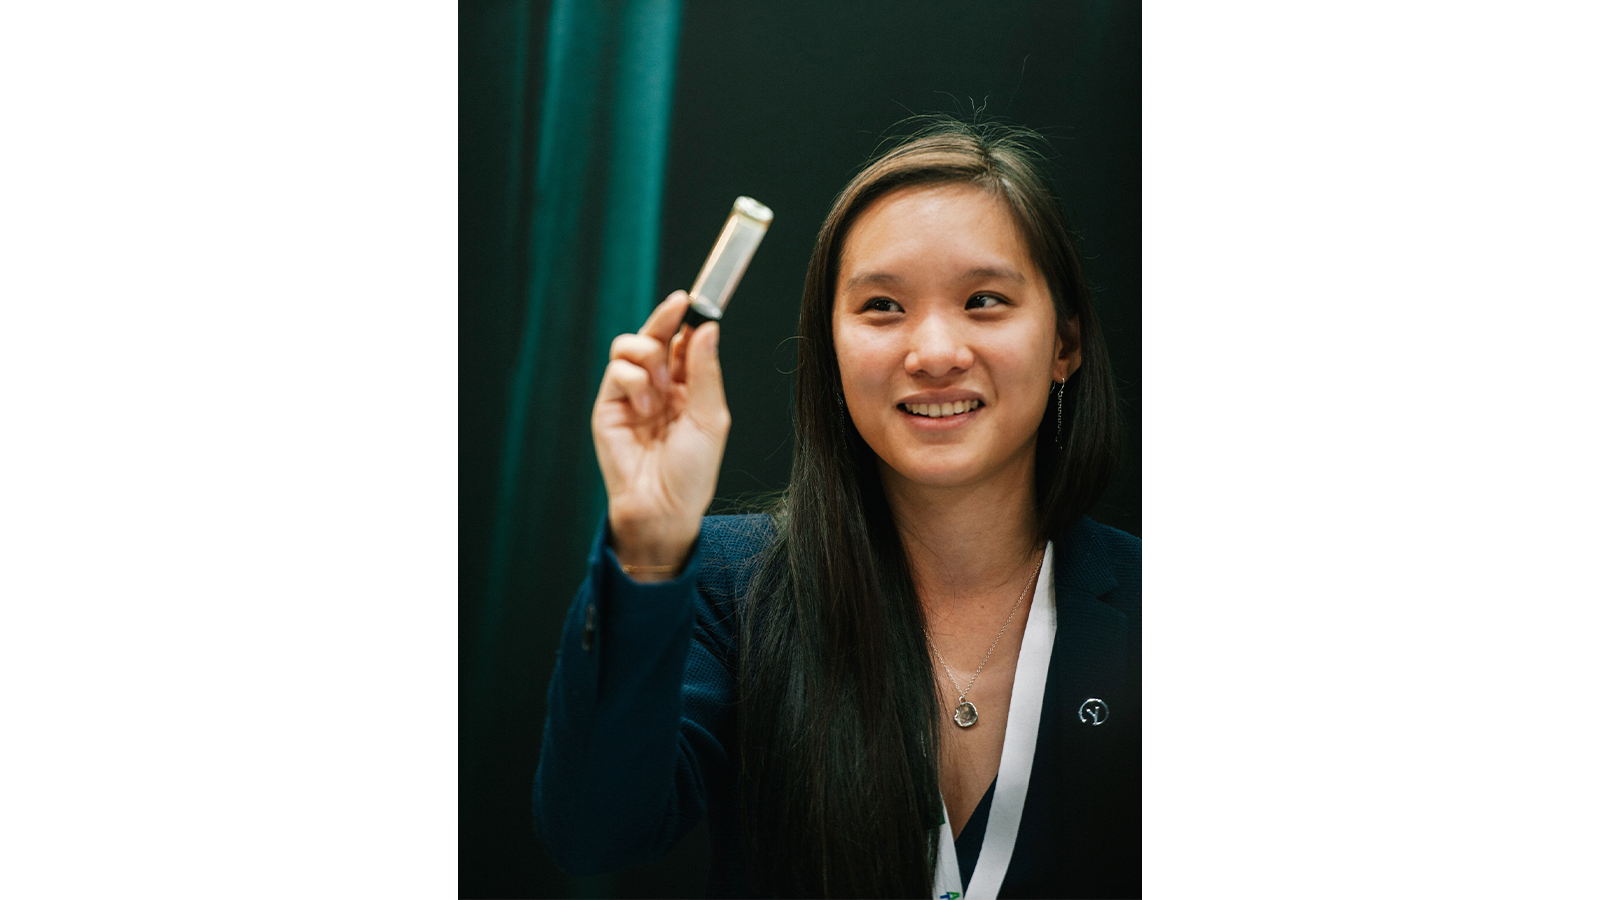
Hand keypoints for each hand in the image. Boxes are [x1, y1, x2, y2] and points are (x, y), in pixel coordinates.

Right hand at [592, 291, 728, 579]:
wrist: (662, 506)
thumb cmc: (692, 471)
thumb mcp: (711, 418)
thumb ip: (706, 372)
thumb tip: (707, 328)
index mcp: (687, 387)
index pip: (683, 342)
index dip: (686, 319)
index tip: (694, 300)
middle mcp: (658, 386)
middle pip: (654, 334)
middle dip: (664, 318)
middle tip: (679, 305)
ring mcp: (631, 393)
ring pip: (630, 345)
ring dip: (649, 356)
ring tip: (662, 388)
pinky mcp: (608, 404)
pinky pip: (616, 370)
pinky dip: (634, 382)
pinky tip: (646, 409)